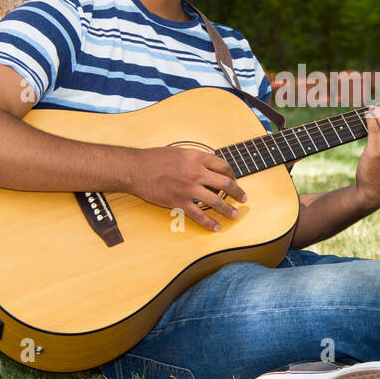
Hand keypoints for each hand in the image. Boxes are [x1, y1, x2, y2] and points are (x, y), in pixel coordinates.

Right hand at [125, 147, 244, 231]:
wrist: (136, 169)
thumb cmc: (155, 158)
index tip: (234, 179)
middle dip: (237, 192)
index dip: (232, 173)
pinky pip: (198, 215)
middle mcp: (196, 172)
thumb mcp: (179, 151)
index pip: (223, 165)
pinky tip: (216, 227)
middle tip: (243, 198)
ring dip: (228, 209)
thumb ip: (195, 157)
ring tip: (234, 215)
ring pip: (216, 201)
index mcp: (197, 158)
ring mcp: (188, 188)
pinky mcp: (179, 202)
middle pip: (225, 183)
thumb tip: (209, 159)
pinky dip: (209, 222)